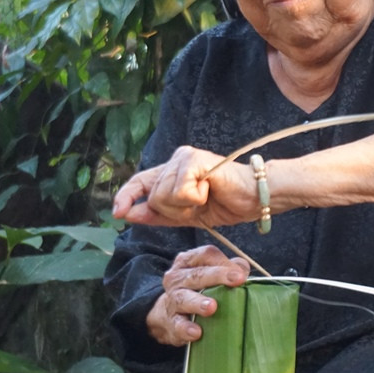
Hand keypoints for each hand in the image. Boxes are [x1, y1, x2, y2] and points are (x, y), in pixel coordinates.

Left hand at [111, 146, 259, 227]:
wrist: (255, 197)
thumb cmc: (227, 203)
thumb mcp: (186, 215)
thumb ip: (158, 214)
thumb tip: (127, 214)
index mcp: (173, 170)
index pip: (140, 182)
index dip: (127, 197)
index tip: (118, 213)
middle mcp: (176, 159)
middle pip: (154, 197)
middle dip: (173, 211)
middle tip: (199, 205)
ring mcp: (185, 157)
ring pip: (164, 196)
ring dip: (185, 207)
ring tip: (206, 197)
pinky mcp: (194, 160)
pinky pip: (179, 192)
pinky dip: (194, 199)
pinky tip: (210, 190)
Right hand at [146, 245, 249, 345]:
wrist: (169, 316)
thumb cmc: (198, 290)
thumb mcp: (211, 275)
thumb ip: (229, 269)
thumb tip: (244, 271)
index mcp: (188, 261)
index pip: (206, 255)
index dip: (224, 262)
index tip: (241, 274)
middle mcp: (177, 278)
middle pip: (197, 274)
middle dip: (218, 276)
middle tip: (237, 280)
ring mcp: (171, 300)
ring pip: (183, 298)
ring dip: (198, 303)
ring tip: (212, 307)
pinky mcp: (170, 322)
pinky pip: (177, 324)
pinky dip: (186, 328)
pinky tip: (197, 332)